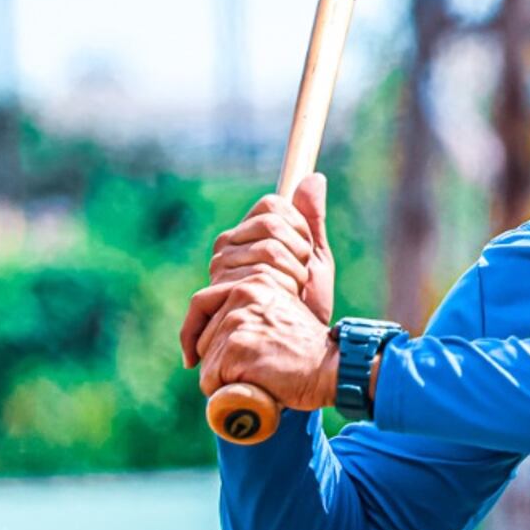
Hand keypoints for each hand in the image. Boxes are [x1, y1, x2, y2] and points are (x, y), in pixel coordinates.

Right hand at [181, 172, 333, 369]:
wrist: (294, 352)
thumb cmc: (305, 307)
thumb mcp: (316, 262)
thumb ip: (312, 221)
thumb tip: (314, 177)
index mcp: (246, 234)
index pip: (273, 206)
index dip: (300, 227)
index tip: (307, 255)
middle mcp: (226, 248)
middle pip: (272, 226)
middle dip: (300, 255)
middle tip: (298, 284)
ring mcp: (219, 272)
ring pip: (268, 250)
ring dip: (293, 277)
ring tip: (289, 299)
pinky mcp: (213, 298)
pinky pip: (257, 276)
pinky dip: (279, 288)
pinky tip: (278, 301)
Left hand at [193, 276, 340, 412]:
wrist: (333, 367)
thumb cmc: (309, 352)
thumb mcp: (279, 317)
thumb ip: (252, 314)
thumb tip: (216, 337)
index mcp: (252, 283)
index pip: (201, 305)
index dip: (191, 334)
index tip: (191, 358)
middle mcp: (242, 295)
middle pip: (203, 340)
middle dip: (217, 363)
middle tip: (249, 374)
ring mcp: (238, 321)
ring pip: (208, 364)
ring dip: (226, 381)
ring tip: (260, 379)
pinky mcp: (236, 347)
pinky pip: (213, 381)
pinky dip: (228, 393)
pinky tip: (256, 388)